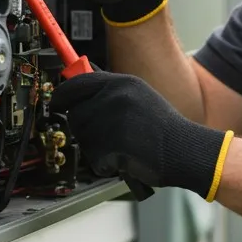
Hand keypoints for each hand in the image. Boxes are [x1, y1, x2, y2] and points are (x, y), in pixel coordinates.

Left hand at [49, 70, 230, 199]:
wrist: (185, 150)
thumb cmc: (164, 127)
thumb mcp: (139, 95)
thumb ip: (111, 89)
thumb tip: (82, 77)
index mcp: (121, 83)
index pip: (76, 83)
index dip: (61, 95)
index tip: (55, 102)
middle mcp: (115, 98)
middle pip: (74, 114)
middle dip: (83, 127)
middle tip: (103, 134)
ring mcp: (113, 122)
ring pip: (83, 138)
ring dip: (95, 147)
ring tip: (120, 145)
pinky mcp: (113, 145)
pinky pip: (94, 158)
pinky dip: (105, 164)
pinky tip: (124, 158)